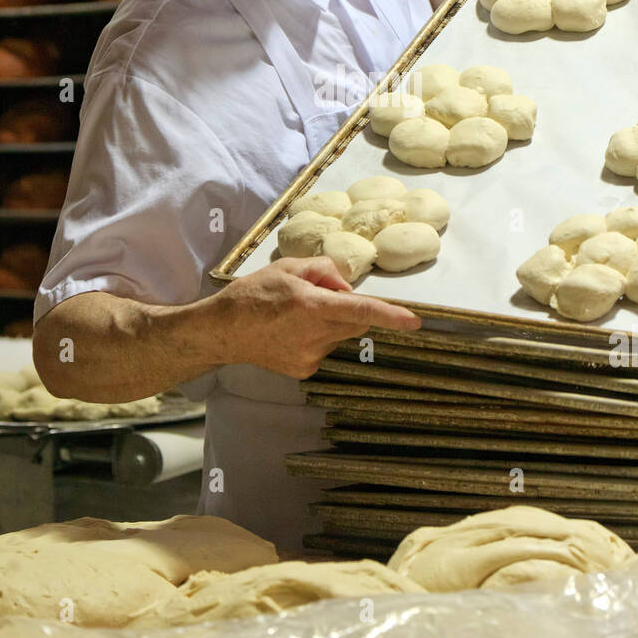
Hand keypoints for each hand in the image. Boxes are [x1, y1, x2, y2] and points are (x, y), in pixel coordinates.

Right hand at [209, 257, 420, 378]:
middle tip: (322, 296)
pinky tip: (291, 332)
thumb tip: (345, 287)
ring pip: (340, 335)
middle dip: (352, 308)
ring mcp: (310, 357)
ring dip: (332, 323)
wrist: (223, 331)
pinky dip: (318, 337)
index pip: (361, 310)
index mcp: (311, 307)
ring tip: (297, 316)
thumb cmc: (252, 294)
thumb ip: (324, 270)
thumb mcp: (288, 267)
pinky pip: (325, 349)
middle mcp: (314, 336)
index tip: (414, 321)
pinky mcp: (304, 370)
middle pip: (356, 322)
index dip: (391, 316)